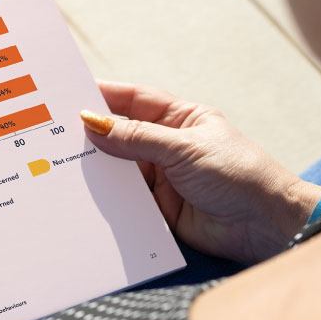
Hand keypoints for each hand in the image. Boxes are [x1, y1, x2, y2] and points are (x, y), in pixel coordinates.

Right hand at [81, 81, 320, 262]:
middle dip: (92, 133)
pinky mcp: (156, 208)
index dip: (103, 95)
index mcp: (180, 119)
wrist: (265, 227)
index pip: (134, 100)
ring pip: (118, 168)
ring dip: (96, 167)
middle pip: (120, 134)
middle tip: (55, 131)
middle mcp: (166, 146)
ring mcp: (161, 178)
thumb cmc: (239, 175)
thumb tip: (92, 123)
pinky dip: (106, 198)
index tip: (70, 93)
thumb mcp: (184, 148)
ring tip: (62, 163)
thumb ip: (136, 137)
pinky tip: (85, 195)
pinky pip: (124, 199)